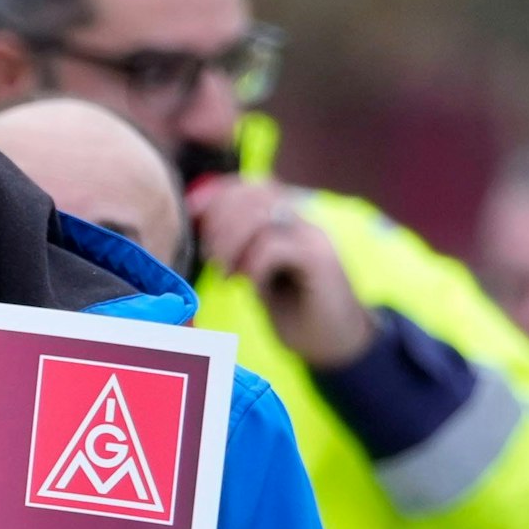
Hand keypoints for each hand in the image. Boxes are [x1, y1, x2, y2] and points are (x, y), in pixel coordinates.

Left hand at [191, 179, 376, 368]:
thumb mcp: (257, 274)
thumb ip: (238, 249)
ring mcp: (314, 237)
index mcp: (288, 219)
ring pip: (262, 216)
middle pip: (254, 194)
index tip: (191, 212)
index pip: (251, 186)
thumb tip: (203, 230)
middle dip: (220, 221)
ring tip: (226, 272)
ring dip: (231, 242)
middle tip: (211, 257)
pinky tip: (250, 284)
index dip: (217, 193)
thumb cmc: (294, 310)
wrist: (337, 342)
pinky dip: (252, 265)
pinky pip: (274, 247)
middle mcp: (303, 221)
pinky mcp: (320, 261)